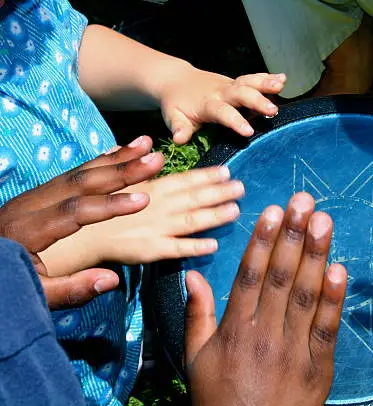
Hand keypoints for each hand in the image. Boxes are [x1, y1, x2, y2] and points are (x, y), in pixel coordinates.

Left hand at [1, 136, 163, 307]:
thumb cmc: (6, 280)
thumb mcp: (34, 293)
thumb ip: (71, 289)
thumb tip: (111, 280)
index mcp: (28, 230)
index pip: (75, 211)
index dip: (110, 205)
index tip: (143, 200)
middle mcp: (30, 205)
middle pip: (81, 182)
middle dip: (122, 169)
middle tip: (156, 160)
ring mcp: (34, 195)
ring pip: (78, 172)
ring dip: (115, 158)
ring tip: (145, 145)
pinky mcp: (39, 194)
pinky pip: (72, 173)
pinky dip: (98, 161)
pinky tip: (118, 151)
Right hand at [41, 164, 245, 276]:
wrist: (84, 234)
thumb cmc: (102, 202)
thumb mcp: (117, 176)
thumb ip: (136, 162)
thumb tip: (147, 143)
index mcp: (153, 187)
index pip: (185, 180)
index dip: (207, 176)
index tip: (227, 171)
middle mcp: (159, 206)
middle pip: (194, 198)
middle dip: (219, 192)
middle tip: (242, 188)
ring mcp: (157, 228)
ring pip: (191, 221)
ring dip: (214, 215)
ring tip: (234, 210)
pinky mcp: (152, 250)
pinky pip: (177, 249)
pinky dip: (195, 247)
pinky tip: (213, 245)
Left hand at [159, 66, 285, 143]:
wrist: (176, 80)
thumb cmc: (176, 104)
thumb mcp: (173, 117)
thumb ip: (179, 128)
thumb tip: (179, 139)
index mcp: (206, 104)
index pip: (222, 112)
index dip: (235, 121)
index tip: (249, 131)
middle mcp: (220, 92)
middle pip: (240, 94)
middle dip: (257, 101)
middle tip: (272, 110)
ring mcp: (229, 85)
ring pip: (248, 82)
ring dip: (265, 83)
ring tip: (281, 85)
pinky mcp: (236, 83)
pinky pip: (252, 79)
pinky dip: (267, 78)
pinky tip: (283, 79)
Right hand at [184, 193, 346, 405]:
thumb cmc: (220, 399)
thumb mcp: (196, 359)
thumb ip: (197, 314)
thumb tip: (193, 274)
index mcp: (233, 330)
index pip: (249, 276)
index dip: (262, 241)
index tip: (271, 211)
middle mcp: (263, 334)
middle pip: (280, 277)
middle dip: (292, 236)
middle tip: (303, 201)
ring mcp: (293, 349)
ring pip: (304, 295)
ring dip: (315, 255)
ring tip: (323, 221)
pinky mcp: (319, 365)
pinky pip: (327, 328)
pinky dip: (334, 298)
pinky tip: (340, 269)